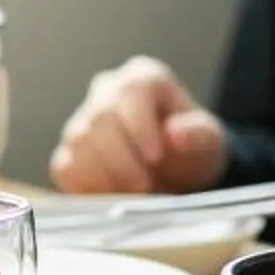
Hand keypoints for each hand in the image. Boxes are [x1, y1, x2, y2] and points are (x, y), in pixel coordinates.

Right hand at [50, 56, 229, 195]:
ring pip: (79, 144)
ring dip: (106, 177)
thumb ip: (198, 135)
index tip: (156, 157)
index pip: (132, 91)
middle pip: (100, 119)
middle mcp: (107, 91)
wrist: (175, 173)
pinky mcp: (69, 152)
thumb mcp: (207, 141)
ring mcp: (83, 120)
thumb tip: (176, 133)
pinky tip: (113, 196)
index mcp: (143, 78)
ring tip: (134, 195)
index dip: (140, 126)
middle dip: (123, 159)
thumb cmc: (191, 149)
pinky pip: (66, 168)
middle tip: (145, 187)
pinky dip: (88, 188)